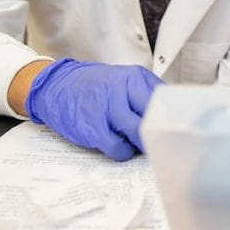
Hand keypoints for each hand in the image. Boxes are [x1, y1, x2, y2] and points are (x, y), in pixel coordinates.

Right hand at [25, 58, 162, 160]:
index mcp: (135, 77)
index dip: (171, 117)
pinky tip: (120, 147)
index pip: (165, 100)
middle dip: (158, 133)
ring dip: (141, 144)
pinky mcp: (94, 128)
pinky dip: (123, 152)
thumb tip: (170, 113)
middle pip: (154, 118)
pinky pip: (118, 148)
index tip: (173, 127)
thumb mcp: (123, 79)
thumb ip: (145, 93)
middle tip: (159, 140)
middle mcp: (123, 90)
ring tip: (137, 144)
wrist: (57, 85)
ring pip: (138, 134)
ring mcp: (108, 109)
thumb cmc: (95, 86)